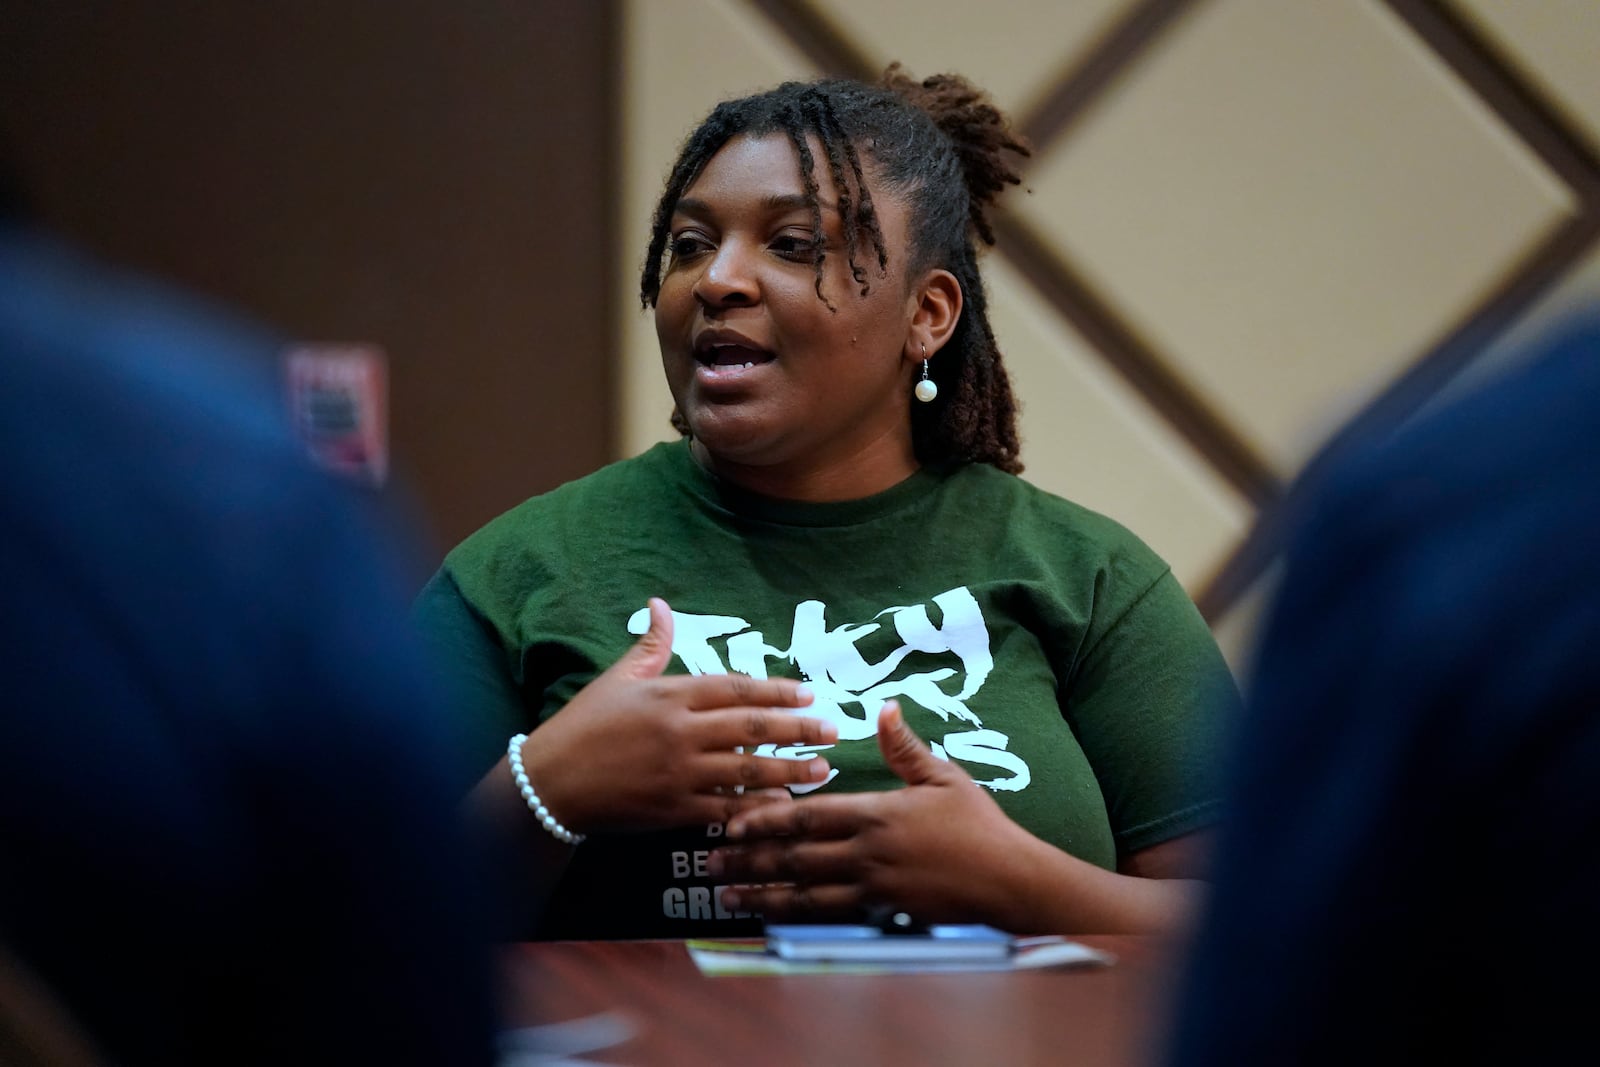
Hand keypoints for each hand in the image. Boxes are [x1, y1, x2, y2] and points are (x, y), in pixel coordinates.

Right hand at [522, 597, 836, 833]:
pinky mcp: (672, 808)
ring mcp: (678, 772)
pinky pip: (724, 807)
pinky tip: (782, 806)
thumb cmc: (584, 725)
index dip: (775, 691)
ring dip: (788, 770)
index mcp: (670, 695)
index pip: (735, 689)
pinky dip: (755, 807)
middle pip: (751, 728)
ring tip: (821, 770)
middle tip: (832, 731)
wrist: (550, 782)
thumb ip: (651, 646)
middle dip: (797, 729)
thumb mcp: (617, 679)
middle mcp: (680, 731)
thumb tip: (661, 604)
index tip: (808, 694)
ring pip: (746, 770)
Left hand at [708, 701, 1028, 922]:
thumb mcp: (944, 777)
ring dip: (761, 894)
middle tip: (709, 860)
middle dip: (748, 859)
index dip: (766, 820)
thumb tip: (883, 708)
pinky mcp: (883, 916)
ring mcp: (873, 889)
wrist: (1009, 881)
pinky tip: (770, 919)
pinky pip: (828, 918)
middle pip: (795, 858)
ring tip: (726, 894)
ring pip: (804, 894)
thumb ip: (905, 747)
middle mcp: (867, 854)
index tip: (731, 822)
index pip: (809, 817)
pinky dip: (793, 919)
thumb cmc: (979, 825)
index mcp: (877, 814)